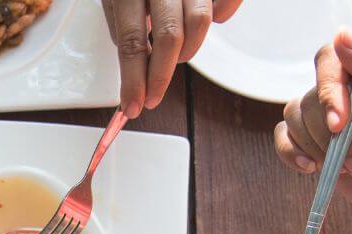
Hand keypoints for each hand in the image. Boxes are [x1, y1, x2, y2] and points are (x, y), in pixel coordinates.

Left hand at [102, 0, 240, 116]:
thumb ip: (124, 24)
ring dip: (188, 51)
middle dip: (161, 76)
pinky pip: (227, 3)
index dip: (134, 81)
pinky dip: (221, 16)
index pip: (132, 42)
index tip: (134, 106)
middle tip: (153, 96)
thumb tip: (137, 66)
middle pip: (169, 37)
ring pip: (200, 23)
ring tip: (175, 55)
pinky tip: (208, 19)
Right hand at [274, 29, 351, 231]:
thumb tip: (341, 35)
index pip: (332, 60)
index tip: (339, 124)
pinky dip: (292, 154)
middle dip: (329, 134)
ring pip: (294, 118)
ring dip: (319, 149)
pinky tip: (312, 168)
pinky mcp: (320, 145)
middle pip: (310, 96)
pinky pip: (286, 139)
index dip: (328, 90)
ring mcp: (334, 118)